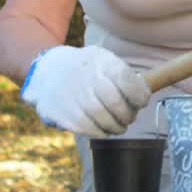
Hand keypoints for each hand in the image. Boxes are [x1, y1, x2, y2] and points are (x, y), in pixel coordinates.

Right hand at [20, 45, 150, 137]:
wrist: (47, 71)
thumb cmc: (86, 68)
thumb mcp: (103, 59)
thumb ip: (122, 75)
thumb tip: (144, 94)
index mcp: (100, 60)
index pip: (126, 79)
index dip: (139, 95)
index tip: (142, 102)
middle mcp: (84, 76)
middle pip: (114, 102)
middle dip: (127, 114)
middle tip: (129, 118)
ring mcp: (70, 94)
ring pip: (101, 118)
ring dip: (116, 126)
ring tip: (119, 126)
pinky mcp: (59, 112)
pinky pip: (86, 128)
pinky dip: (100, 132)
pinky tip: (104, 130)